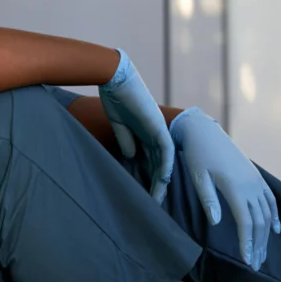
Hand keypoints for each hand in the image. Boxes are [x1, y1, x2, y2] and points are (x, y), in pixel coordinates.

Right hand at [99, 49, 174, 202]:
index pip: (149, 159)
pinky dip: (165, 164)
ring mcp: (158, 129)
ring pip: (163, 160)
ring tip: (157, 199)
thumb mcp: (119, 123)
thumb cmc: (114, 96)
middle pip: (158, 163)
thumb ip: (126, 139)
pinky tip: (163, 179)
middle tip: (153, 204)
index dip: (147, 176)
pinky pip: (165, 149)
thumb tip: (131, 156)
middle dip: (155, 184)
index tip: (143, 193)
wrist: (115, 77)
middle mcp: (154, 132)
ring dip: (161, 180)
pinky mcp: (158, 125)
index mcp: (144, 131)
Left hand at [170, 107, 279, 270]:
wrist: (204, 132)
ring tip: (261, 254)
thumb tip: (217, 224)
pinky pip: (270, 199)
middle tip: (254, 266)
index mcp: (235, 187)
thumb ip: (208, 199)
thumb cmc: (197, 155)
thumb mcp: (198, 176)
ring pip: (267, 213)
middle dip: (258, 245)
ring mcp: (255, 180)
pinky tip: (275, 230)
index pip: (246, 222)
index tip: (247, 262)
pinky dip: (274, 215)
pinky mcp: (255, 176)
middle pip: (260, 221)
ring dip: (266, 235)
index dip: (247, 243)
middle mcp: (250, 185)